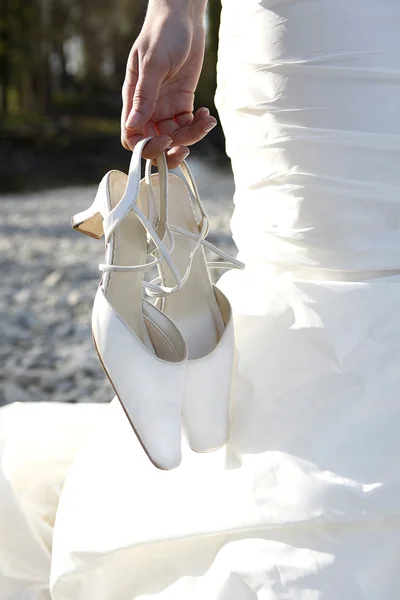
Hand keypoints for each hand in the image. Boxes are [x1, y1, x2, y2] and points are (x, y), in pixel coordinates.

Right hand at [121, 3, 215, 167]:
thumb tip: (134, 125)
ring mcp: (166, 108)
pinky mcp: (182, 104)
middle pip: (154, 144)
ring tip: (206, 121)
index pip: (133, 137)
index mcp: (134, 101)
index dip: (147, 147)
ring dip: (192, 136)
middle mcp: (149, 109)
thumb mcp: (153, 64)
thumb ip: (144, 95)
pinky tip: (207, 114)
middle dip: (170, 151)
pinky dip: (199, 126)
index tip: (166, 141)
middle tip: (186, 147)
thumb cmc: (162, 33)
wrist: (183, 17)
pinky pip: (189, 126)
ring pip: (175, 137)